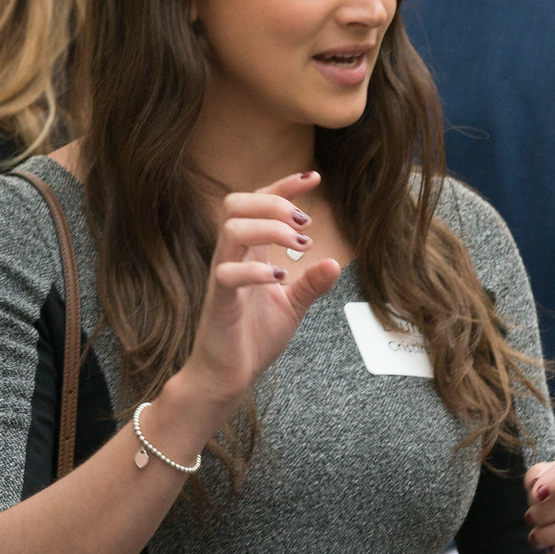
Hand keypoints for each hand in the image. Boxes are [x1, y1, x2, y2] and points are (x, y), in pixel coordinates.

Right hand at [179, 172, 341, 407]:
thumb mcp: (292, 306)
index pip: (258, 205)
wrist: (227, 376)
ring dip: (271, 229)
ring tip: (301, 246)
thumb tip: (335, 261)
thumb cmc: (252, 338)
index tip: (314, 177)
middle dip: (274, 202)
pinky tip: (281, 277)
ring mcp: (222, 277)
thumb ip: (311, 284)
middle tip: (306, 222)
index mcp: (248, 254)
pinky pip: (227, 273)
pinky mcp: (219, 302)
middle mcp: (232, 258)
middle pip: (236, 204)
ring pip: (231, 229)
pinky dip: (257, 270)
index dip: (283, 187)